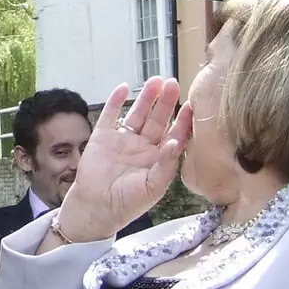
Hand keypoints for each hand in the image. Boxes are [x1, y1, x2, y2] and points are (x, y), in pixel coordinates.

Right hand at [56, 77, 189, 242]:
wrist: (96, 208)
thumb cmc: (128, 202)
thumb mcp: (153, 187)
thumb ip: (166, 164)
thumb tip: (177, 141)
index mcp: (158, 158)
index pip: (174, 134)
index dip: (182, 120)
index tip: (192, 105)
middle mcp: (142, 146)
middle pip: (157, 119)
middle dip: (165, 102)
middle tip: (172, 83)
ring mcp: (122, 139)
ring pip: (137, 113)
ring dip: (146, 97)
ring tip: (155, 80)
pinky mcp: (102, 136)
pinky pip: (110, 114)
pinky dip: (116, 100)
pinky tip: (124, 87)